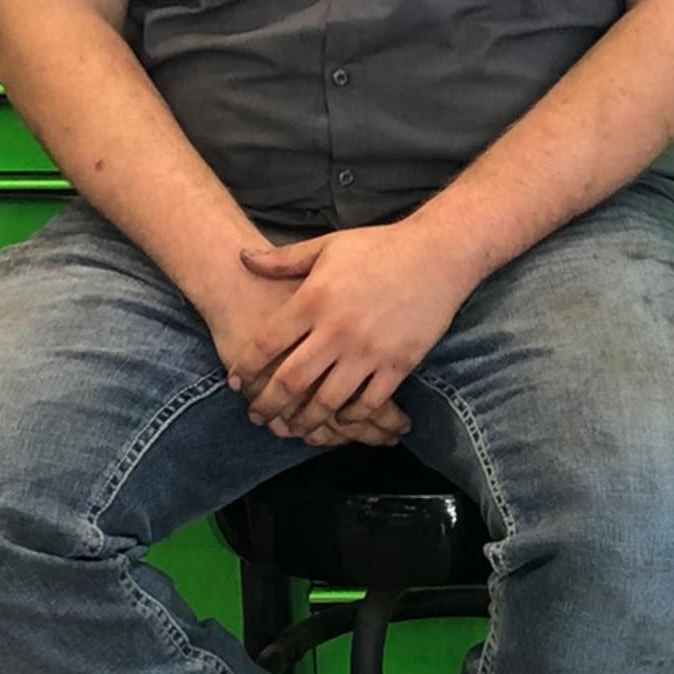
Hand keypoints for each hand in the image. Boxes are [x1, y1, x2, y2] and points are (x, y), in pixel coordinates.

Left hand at [230, 220, 470, 442]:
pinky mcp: (397, 364)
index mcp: (314, 299)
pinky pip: (368, 403)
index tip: (237, 382)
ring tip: (292, 427)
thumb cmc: (379, 247)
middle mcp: (337, 330)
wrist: (437, 254)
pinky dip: (350, 418)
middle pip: (291, 380)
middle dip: (268, 403)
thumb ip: (283, 259)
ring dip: (304, 419)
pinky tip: (339, 420)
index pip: (267, 343)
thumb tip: (242, 258)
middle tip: (255, 415)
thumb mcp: (327, 246)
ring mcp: (368, 350)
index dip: (247, 367)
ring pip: (327, 400)